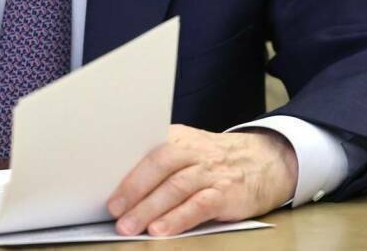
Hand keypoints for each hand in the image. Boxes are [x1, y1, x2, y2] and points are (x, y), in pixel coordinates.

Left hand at [107, 124, 296, 235]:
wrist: (266, 161)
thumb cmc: (215, 161)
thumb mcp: (189, 150)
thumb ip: (159, 161)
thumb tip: (118, 184)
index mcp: (179, 138)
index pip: (147, 147)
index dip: (124, 166)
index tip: (100, 182)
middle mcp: (194, 152)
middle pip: (160, 165)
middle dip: (133, 188)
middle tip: (113, 209)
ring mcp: (211, 173)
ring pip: (176, 187)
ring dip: (150, 208)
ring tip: (130, 226)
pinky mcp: (227, 194)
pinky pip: (199, 206)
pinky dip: (178, 218)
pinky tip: (162, 230)